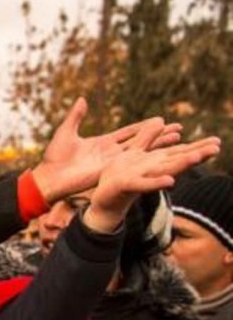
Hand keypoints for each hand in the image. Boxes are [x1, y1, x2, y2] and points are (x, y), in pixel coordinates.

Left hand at [31, 97, 184, 202]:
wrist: (48, 178)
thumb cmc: (53, 158)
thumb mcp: (66, 132)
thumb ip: (76, 116)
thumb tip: (82, 98)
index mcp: (102, 143)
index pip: (128, 132)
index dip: (143, 126)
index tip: (160, 120)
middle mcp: (111, 153)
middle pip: (140, 141)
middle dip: (158, 134)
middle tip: (178, 127)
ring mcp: (112, 162)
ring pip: (140, 150)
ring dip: (159, 143)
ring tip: (177, 136)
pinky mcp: (110, 170)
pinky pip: (131, 162)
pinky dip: (147, 155)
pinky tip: (162, 150)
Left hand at [86, 126, 220, 228]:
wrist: (102, 199)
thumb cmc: (117, 177)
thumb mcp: (132, 152)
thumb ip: (146, 138)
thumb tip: (162, 120)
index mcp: (153, 161)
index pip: (179, 151)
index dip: (197, 146)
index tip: (217, 141)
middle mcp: (152, 170)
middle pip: (176, 160)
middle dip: (196, 153)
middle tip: (217, 148)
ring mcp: (141, 177)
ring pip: (164, 170)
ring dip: (181, 164)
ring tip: (197, 157)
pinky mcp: (127, 185)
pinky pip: (143, 184)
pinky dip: (155, 183)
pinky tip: (170, 181)